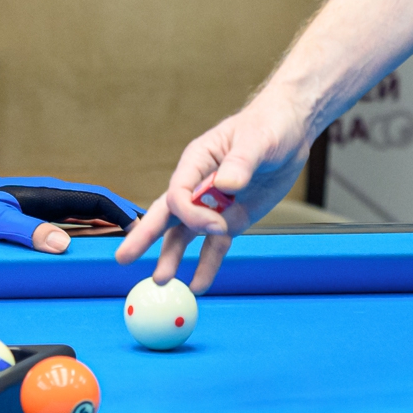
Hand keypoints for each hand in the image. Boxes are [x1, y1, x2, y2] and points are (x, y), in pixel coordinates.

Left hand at [0, 167, 141, 252]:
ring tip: (132, 238)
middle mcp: (53, 195)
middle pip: (98, 205)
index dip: (121, 212)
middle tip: (149, 233)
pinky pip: (75, 218)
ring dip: (111, 222)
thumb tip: (63, 245)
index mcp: (49, 196)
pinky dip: (92, 227)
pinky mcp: (40, 210)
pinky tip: (98, 239)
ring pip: (88, 211)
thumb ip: (28, 232)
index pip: (95, 201)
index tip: (143, 225)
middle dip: (124, 216)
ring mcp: (47, 202)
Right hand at [115, 93, 313, 292]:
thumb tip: (226, 185)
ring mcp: (212, 205)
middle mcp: (198, 185)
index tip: (215, 225)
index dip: (190, 214)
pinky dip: (207, 266)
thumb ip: (240, 163)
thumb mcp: (257, 140)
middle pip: (166, 214)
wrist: (289, 131)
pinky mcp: (230, 220)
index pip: (178, 193)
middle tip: (123, 258)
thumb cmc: (268, 126)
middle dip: (144, 237)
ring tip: (160, 282)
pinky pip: (215, 247)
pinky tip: (198, 286)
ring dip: (171, 257)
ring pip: (184, 234)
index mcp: (196, 160)